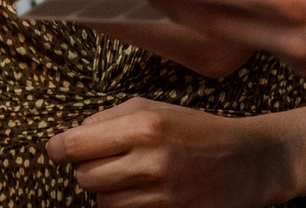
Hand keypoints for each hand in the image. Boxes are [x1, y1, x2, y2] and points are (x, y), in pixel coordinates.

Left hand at [43, 99, 305, 206]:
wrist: (250, 161)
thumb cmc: (197, 129)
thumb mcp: (155, 107)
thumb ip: (109, 119)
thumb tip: (69, 138)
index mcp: (145, 124)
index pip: (76, 145)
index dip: (58, 149)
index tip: (56, 149)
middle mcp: (151, 161)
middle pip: (85, 177)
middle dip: (88, 168)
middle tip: (105, 160)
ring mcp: (162, 195)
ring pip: (102, 202)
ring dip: (106, 190)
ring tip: (128, 176)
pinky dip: (125, 206)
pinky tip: (141, 191)